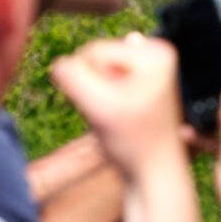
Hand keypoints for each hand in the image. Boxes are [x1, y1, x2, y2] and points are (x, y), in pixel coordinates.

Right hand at [50, 34, 186, 180]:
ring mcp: (148, 62)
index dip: (91, 83)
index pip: (94, 51)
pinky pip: (98, 78)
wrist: (152, 170)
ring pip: (92, 68)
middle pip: (93, 55)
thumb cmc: (131, 142)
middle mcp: (157, 51)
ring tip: (119, 114)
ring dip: (95, 93)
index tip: (116, 108)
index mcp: (156, 53)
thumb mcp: (97, 107)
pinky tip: (119, 111)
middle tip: (117, 114)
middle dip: (93, 87)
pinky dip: (100, 97)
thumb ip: (72, 76)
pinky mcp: (139, 75)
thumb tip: (64, 61)